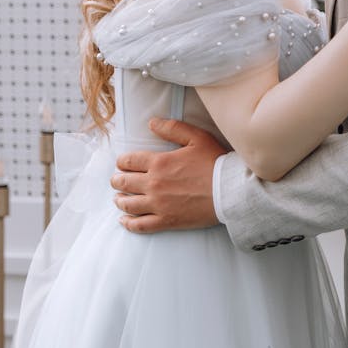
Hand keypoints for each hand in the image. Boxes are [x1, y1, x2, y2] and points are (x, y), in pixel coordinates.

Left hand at [111, 118, 227, 231]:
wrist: (230, 191)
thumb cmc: (215, 163)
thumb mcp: (196, 137)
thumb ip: (172, 128)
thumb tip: (151, 123)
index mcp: (159, 162)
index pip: (129, 161)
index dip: (122, 162)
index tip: (122, 164)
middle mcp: (154, 183)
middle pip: (124, 182)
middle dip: (117, 180)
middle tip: (117, 180)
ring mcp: (158, 204)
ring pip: (128, 204)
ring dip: (119, 200)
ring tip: (118, 198)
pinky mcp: (166, 221)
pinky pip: (140, 225)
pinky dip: (128, 223)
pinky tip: (124, 220)